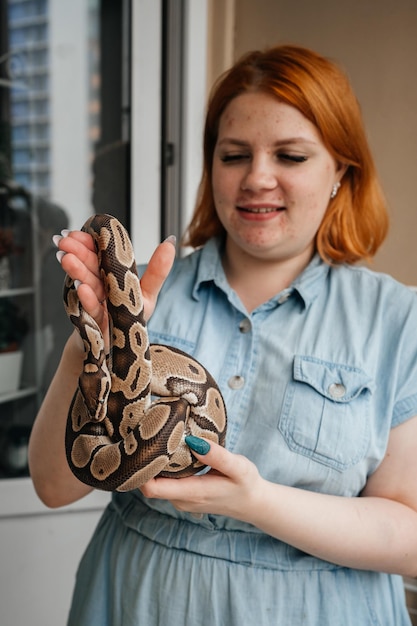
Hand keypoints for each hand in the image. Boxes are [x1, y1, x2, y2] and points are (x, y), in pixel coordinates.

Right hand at [54, 229, 175, 347]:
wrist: (116, 349)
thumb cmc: (130, 319)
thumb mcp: (147, 293)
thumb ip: (158, 271)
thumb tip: (170, 241)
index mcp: (112, 276)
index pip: (100, 254)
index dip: (89, 242)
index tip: (79, 232)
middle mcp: (101, 287)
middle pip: (90, 266)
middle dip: (78, 253)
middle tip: (66, 240)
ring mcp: (95, 303)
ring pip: (86, 284)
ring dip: (77, 270)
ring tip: (66, 258)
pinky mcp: (93, 322)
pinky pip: (91, 309)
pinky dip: (87, 298)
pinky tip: (81, 288)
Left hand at [140, 437, 262, 520]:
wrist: (254, 503)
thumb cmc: (246, 484)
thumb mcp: (238, 467)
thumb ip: (217, 456)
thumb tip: (193, 443)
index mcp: (191, 493)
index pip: (151, 488)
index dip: (140, 470)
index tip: (142, 447)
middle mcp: (181, 500)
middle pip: (148, 483)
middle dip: (143, 463)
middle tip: (147, 435)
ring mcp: (181, 499)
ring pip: (156, 482)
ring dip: (153, 465)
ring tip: (156, 439)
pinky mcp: (184, 495)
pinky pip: (165, 483)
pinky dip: (163, 468)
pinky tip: (169, 451)